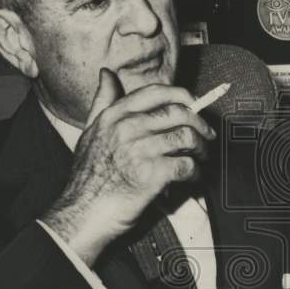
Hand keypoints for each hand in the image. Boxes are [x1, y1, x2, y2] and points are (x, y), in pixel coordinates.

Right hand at [41, 68, 216, 265]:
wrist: (83, 214)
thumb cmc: (88, 178)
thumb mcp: (88, 133)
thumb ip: (102, 102)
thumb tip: (106, 74)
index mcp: (114, 115)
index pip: (157, 92)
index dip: (182, 95)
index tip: (194, 104)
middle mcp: (127, 127)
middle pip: (178, 113)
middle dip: (199, 124)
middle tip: (206, 135)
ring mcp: (140, 150)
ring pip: (187, 138)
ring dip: (201, 148)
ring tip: (201, 157)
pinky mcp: (153, 174)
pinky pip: (187, 165)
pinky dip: (195, 172)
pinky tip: (192, 177)